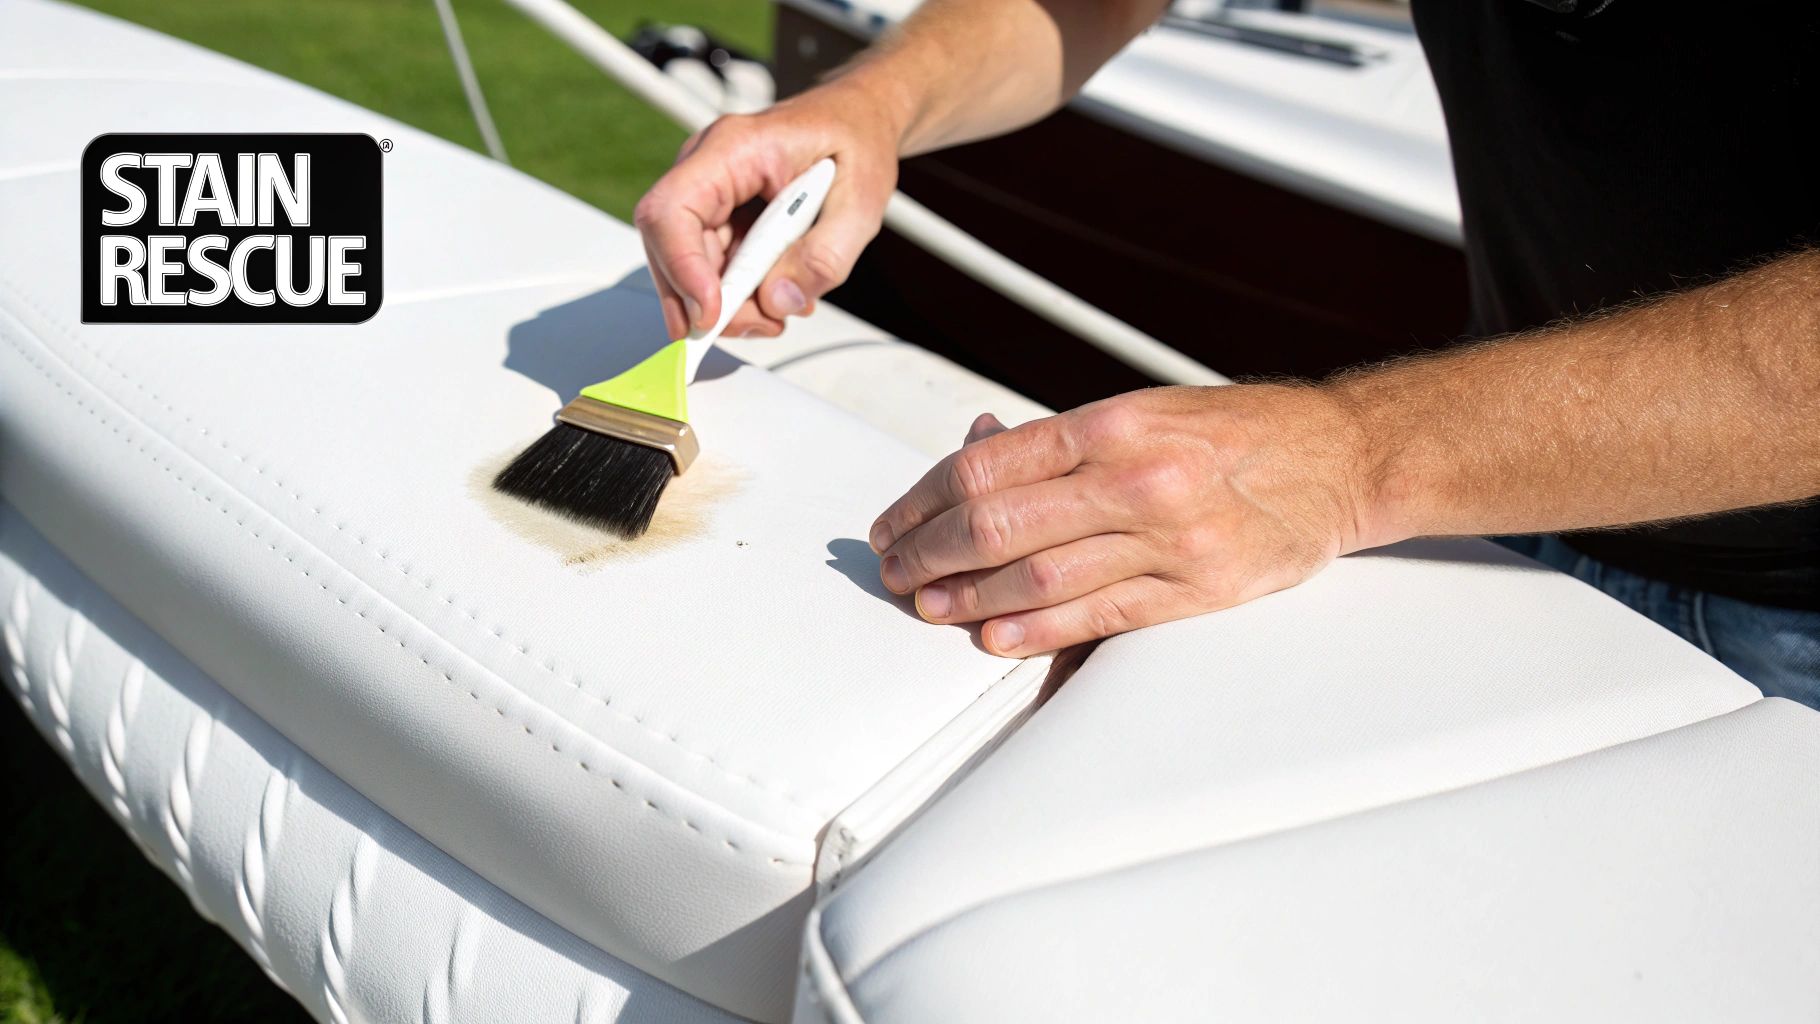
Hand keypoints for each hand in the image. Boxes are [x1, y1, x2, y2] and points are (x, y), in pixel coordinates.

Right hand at [634, 79, 900, 340]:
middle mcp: (707, 167)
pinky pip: (710, 267)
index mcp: (734, 147)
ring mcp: (708, 194)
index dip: (681, 268)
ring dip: (728, 305)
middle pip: (671, 248)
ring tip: (778, 314)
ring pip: (688, 267)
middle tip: (763, 325)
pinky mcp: (718, 217)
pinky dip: (738, 295)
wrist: (856, 120)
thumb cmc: (855, 140)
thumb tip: (777, 301)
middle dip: (709, 303)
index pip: (672, 210)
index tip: (710, 313)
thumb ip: (825, 255)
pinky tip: (775, 297)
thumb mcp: (862, 201)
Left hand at [869, 385, 1375, 655]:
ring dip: (969, 598)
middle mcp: (1137, 477)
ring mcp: (1169, 538)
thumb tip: (974, 444)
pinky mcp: (1198, 591)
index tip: (894, 523)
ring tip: (928, 605)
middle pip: (998, 523)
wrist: (1339, 458)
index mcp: (1114, 423)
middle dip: (929, 552)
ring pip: (1039, 576)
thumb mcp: (1143, 410)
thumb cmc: (1234, 431)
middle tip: (895, 570)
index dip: (922, 499)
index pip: (987, 465)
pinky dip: (1036, 632)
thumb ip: (1059, 441)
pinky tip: (992, 636)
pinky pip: (1098, 617)